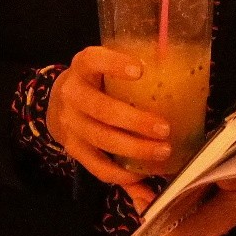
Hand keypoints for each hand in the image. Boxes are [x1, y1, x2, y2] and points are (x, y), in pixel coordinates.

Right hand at [45, 45, 167, 198]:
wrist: (60, 102)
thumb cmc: (96, 81)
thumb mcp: (105, 67)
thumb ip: (133, 69)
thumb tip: (175, 62)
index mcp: (83, 66)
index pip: (93, 60)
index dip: (114, 64)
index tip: (140, 70)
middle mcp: (72, 94)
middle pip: (101, 109)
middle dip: (135, 121)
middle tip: (165, 128)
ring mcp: (70, 123)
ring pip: (101, 139)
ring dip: (134, 149)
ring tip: (161, 151)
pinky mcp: (73, 148)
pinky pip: (96, 166)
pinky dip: (120, 174)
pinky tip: (141, 174)